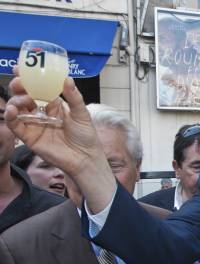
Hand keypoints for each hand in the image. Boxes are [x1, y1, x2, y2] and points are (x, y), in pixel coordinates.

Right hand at [6, 71, 116, 213]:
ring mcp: (34, 124)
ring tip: (24, 100)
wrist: (85, 158)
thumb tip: (67, 78)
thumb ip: (74, 97)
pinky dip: (10, 117)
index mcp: (54, 104)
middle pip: (25, 96)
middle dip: (19, 87)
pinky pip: (16, 125)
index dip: (29, 78)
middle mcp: (42, 113)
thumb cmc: (86, 136)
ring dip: (16, 100)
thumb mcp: (82, 114)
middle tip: (19, 82)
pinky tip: (11, 110)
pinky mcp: (29, 137)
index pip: (38, 88)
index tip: (20, 68)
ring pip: (18, 108)